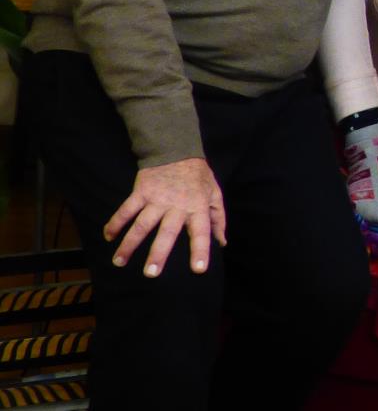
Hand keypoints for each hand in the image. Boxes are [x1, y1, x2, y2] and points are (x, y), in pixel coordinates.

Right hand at [106, 158, 226, 278]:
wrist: (177, 149)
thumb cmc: (198, 176)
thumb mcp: (214, 194)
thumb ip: (218, 219)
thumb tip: (222, 243)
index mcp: (198, 207)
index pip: (202, 231)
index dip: (201, 250)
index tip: (198, 269)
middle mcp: (178, 205)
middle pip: (167, 232)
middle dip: (158, 253)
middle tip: (151, 274)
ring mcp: (158, 198)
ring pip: (142, 224)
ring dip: (129, 243)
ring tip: (119, 261)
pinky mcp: (141, 191)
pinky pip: (126, 209)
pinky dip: (115, 222)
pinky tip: (108, 236)